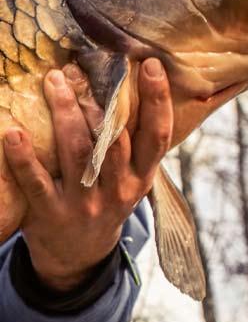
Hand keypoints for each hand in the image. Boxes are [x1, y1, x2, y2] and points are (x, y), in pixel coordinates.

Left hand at [4, 58, 172, 291]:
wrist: (79, 257)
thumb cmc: (105, 200)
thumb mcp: (130, 178)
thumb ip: (134, 141)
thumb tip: (129, 83)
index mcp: (142, 177)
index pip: (158, 135)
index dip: (158, 100)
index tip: (149, 64)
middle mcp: (118, 190)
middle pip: (114, 139)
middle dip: (102, 100)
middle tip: (86, 66)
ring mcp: (85, 203)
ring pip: (78, 152)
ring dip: (65, 113)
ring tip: (54, 80)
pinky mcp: (50, 213)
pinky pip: (37, 182)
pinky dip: (24, 158)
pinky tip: (13, 132)